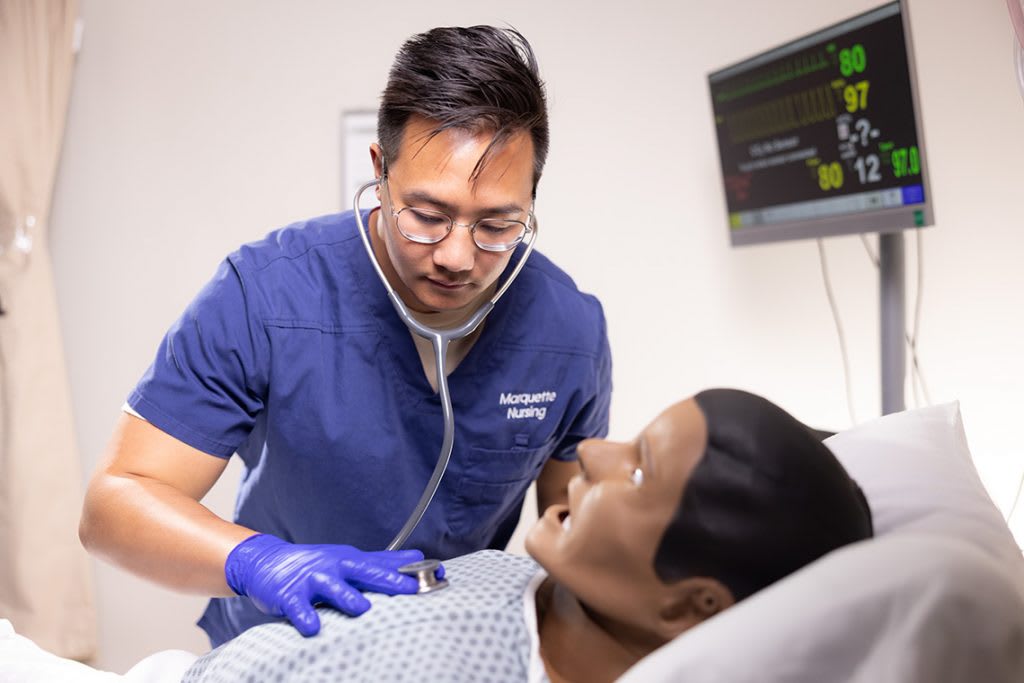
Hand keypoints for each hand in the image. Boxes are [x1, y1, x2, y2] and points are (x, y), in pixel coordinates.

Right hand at [224, 534, 426, 635]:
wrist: (266, 561)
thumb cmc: (314, 564)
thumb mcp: (348, 560)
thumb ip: (381, 563)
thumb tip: (417, 558)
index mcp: (351, 560)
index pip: (383, 565)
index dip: (408, 571)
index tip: (436, 574)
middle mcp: (334, 567)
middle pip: (363, 571)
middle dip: (387, 580)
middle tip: (409, 588)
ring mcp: (311, 579)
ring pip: (331, 587)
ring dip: (347, 597)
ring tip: (363, 608)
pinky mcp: (289, 595)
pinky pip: (298, 607)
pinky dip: (305, 616)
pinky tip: (314, 628)